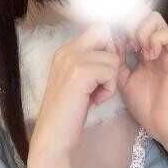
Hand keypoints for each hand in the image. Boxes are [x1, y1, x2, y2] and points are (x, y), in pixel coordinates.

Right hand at [29, 22, 120, 160]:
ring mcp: (71, 60)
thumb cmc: (68, 115)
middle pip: (105, 33)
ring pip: (112, 57)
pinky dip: (109, 89)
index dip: (108, 48)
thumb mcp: (79, 83)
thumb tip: (115, 50)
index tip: (103, 73)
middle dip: (112, 58)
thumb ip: (91, 65)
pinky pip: (110, 72)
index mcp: (65, 52)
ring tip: (95, 96)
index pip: (98, 30)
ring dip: (111, 80)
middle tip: (102, 82)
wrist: (53, 137)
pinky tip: (95, 101)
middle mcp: (66, 51)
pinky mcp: (79, 73)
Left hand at [115, 10, 167, 144]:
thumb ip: (118, 60)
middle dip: (133, 24)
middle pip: (147, 16)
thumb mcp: (123, 80)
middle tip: (127, 43)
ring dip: (143, 31)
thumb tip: (113, 40)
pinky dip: (155, 39)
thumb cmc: (144, 106)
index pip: (136, 24)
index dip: (123, 27)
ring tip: (138, 50)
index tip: (116, 42)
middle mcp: (158, 48)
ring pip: (158, 20)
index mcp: (144, 52)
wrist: (161, 125)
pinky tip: (148, 56)